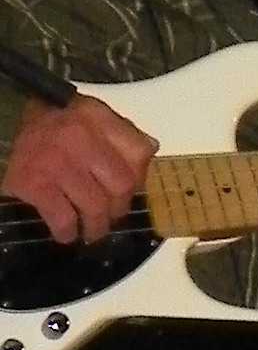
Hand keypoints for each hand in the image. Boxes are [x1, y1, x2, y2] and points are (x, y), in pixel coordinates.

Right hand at [1, 94, 156, 243]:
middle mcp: (80, 137)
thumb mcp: (88, 118)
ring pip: (95, 206)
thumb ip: (120, 134)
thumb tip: (150, 151)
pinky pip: (63, 217)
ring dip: (96, 227)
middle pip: (121, 185)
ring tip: (91, 231)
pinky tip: (66, 232)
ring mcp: (55, 161)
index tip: (129, 191)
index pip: (139, 152)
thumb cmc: (51, 126)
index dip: (140, 178)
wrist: (2, 123)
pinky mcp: (33, 183)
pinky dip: (67, 231)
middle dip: (119, 208)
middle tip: (110, 217)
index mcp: (97, 117)